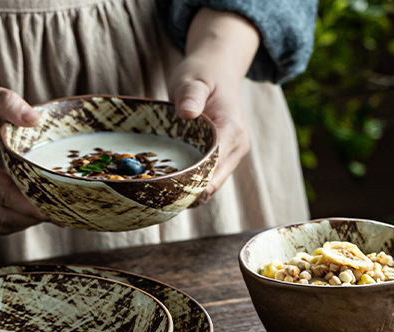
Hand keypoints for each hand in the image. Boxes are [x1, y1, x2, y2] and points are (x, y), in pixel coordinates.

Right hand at [0, 78, 48, 233]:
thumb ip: (2, 101)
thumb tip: (35, 118)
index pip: (1, 194)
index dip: (32, 204)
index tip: (59, 208)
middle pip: (2, 216)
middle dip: (35, 218)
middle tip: (66, 212)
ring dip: (26, 222)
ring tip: (54, 212)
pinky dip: (13, 219)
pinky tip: (32, 209)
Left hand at [167, 9, 259, 204]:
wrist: (218, 70)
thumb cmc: (203, 73)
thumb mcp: (193, 78)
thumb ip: (191, 95)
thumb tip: (187, 112)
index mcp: (232, 131)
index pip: (213, 167)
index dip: (192, 181)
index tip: (166, 189)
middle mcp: (237, 148)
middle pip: (213, 183)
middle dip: (187, 193)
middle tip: (157, 199)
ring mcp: (231, 155)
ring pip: (210, 186)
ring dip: (188, 192)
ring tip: (161, 197)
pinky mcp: (223, 159)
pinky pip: (207, 179)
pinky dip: (191, 185)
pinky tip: (170, 187)